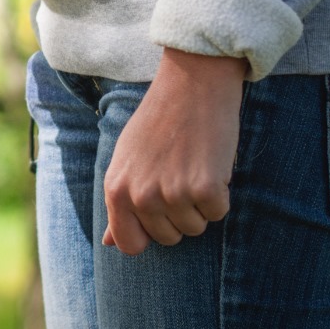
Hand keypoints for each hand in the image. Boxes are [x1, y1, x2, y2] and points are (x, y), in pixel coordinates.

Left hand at [102, 49, 246, 255]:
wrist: (192, 83)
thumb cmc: (159, 121)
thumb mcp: (127, 159)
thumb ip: (120, 202)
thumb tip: (109, 244)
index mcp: (116, 190)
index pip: (129, 245)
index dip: (149, 234)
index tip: (160, 215)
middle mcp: (140, 196)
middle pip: (169, 238)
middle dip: (179, 215)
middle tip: (179, 175)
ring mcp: (171, 194)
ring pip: (196, 227)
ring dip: (200, 203)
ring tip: (193, 165)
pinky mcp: (204, 189)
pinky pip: (218, 213)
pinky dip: (221, 193)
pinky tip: (210, 163)